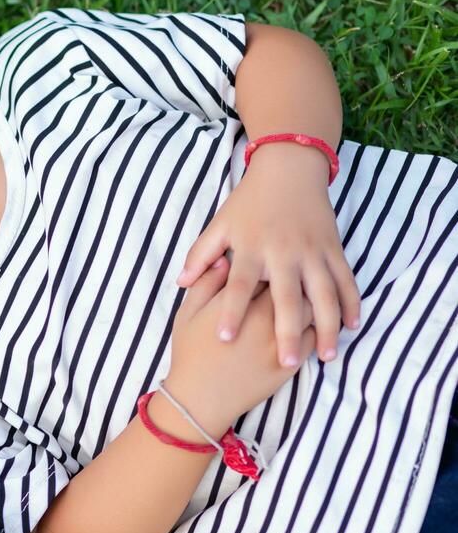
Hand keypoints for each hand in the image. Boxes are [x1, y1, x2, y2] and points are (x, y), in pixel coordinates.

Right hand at [165, 256, 314, 433]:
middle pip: (293, 285)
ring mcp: (282, 340)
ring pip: (310, 309)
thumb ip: (207, 282)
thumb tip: (224, 260)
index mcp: (241, 300)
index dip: (266, 263)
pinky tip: (305, 325)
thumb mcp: (188, 313)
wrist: (200, 398)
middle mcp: (266, 317)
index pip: (264, 268)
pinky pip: (313, 337)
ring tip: (302, 297)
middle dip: (292, 279)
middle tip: (288, 277)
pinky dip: (313, 328)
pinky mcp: (291, 362)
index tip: (264, 263)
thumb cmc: (190, 353)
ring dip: (308, 301)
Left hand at [175, 143, 359, 366]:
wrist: (289, 168)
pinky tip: (352, 326)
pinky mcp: (334, 247)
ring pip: (325, 293)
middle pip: (287, 297)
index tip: (225, 338)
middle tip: (287, 363)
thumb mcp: (219, 225)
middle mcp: (284, 252)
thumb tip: (179, 283)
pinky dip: (351, 302)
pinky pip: (346, 279)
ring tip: (328, 356)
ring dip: (328, 326)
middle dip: (288, 332)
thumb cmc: (249, 202)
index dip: (231, 311)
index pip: (238, 286)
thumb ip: (201, 255)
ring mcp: (313, 251)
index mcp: (252, 249)